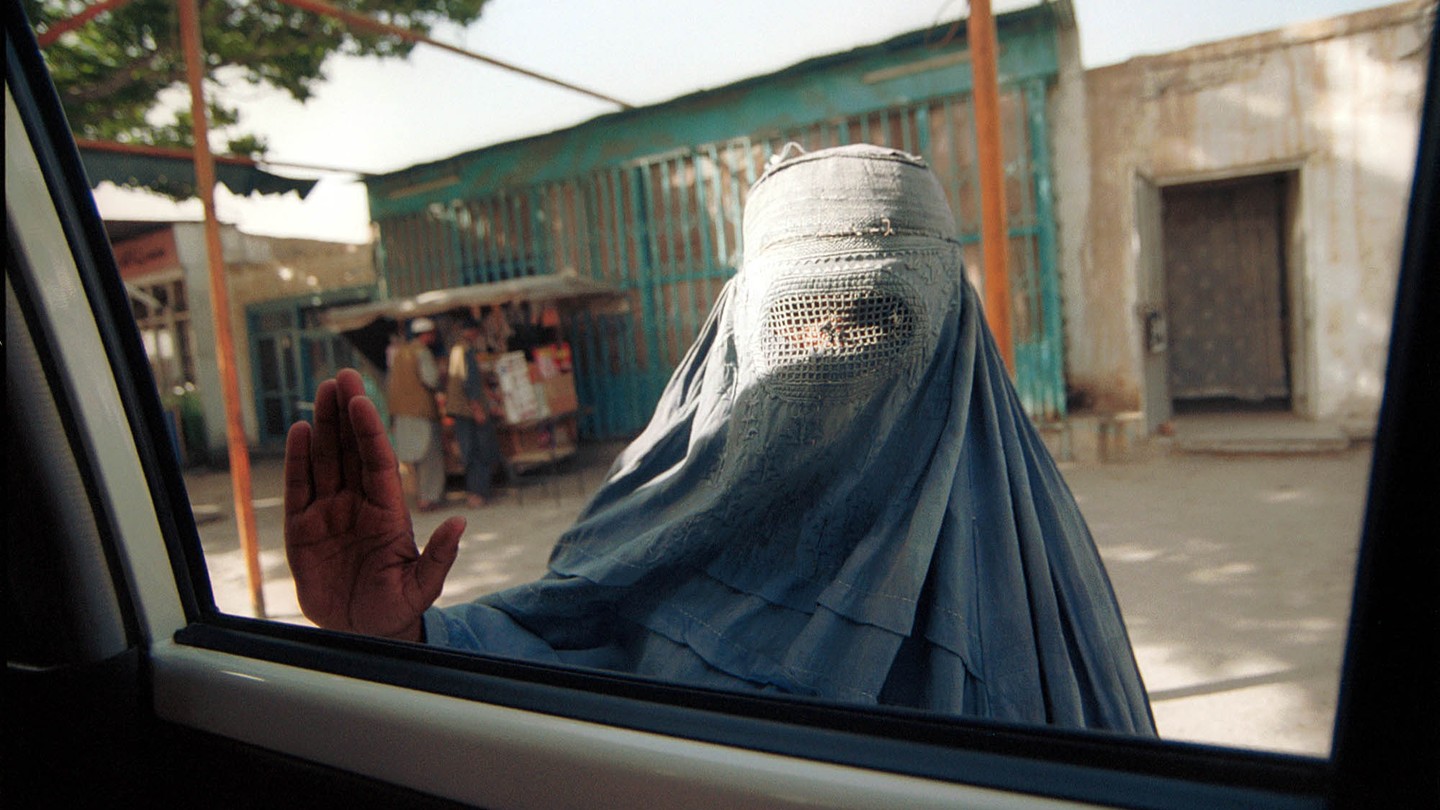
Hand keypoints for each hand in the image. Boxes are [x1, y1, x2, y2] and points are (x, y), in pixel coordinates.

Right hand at [283, 368, 463, 640]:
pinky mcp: (302, 529)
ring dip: (323, 426)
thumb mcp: (422, 587)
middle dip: (346, 413)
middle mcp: (358, 504)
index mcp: (388, 512)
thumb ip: (439, 557)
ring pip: (325, 460)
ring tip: (322, 390)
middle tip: (342, 377)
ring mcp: (330, 513)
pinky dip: (298, 460)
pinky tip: (300, 431)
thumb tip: (460, 523)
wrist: (362, 634)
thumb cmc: (396, 609)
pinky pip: (299, 488)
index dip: (369, 431)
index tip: (362, 401)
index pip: (377, 462)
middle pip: (350, 450)